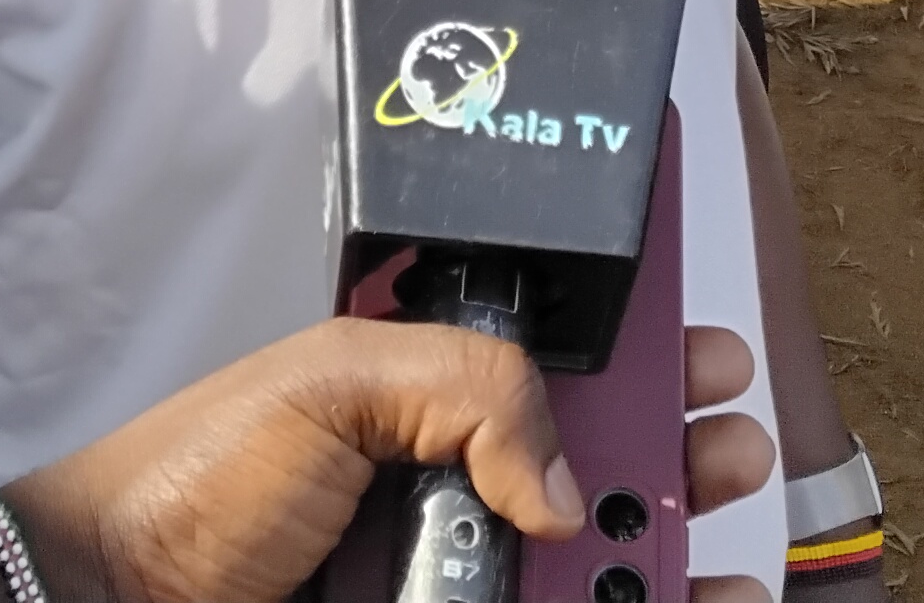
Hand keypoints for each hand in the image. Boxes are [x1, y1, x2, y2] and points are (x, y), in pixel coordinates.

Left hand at [0, 318, 774, 602]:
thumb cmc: (195, 481)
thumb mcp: (333, 379)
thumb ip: (469, 386)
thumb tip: (565, 483)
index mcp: (430, 394)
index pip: (560, 354)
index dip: (640, 348)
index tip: (706, 354)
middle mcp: (456, 483)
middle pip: (603, 463)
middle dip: (680, 455)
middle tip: (728, 451)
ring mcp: (458, 575)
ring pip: (597, 561)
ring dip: (670, 552)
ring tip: (715, 549)